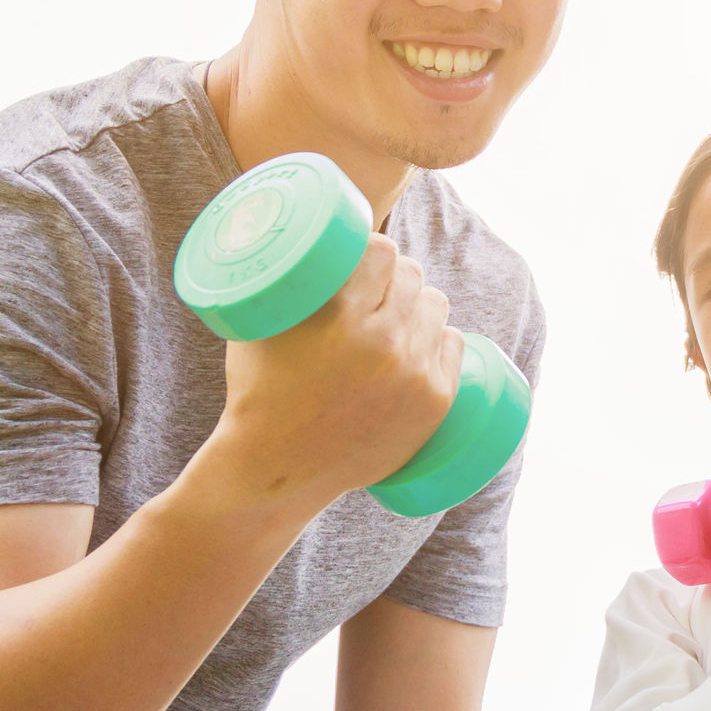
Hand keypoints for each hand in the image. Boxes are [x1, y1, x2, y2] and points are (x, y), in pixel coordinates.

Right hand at [214, 237, 461, 501]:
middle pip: (412, 275)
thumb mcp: (260, 327)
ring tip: (398, 314)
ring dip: (418, 303)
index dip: (373, 248)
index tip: (363, 255)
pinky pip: (453, 343)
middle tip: (377, 287)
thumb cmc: (257, 392)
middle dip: (394, 275)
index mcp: (341, 319)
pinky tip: (425, 337)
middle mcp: (384, 344)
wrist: (276, 469)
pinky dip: (439, 336)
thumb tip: (299, 241)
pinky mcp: (433, 403)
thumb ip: (284, 283)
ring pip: (435, 306)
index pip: (383, 251)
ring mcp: (413, 375)